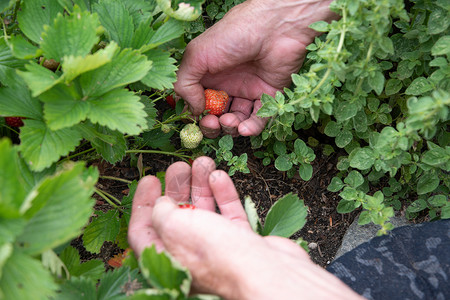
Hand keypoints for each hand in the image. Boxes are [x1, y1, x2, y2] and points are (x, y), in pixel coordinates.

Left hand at [128, 157, 361, 298]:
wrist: (267, 272)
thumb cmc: (216, 254)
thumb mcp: (175, 226)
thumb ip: (161, 212)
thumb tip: (162, 205)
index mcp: (166, 258)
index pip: (144, 231)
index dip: (142, 204)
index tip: (149, 180)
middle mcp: (190, 255)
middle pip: (176, 217)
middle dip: (176, 189)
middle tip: (178, 167)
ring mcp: (217, 248)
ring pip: (204, 212)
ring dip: (201, 185)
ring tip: (202, 162)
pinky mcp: (240, 242)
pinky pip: (228, 214)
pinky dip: (223, 194)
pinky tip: (219, 176)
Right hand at [174, 0, 337, 137]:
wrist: (275, 28)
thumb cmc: (234, 35)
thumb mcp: (198, 55)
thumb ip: (184, 84)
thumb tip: (191, 110)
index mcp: (210, 74)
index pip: (198, 101)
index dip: (195, 113)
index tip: (194, 119)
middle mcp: (229, 83)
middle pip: (216, 114)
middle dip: (211, 124)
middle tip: (211, 122)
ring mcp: (249, 91)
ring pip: (236, 119)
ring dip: (229, 127)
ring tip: (227, 122)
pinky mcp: (270, 96)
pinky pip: (259, 119)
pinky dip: (251, 128)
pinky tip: (243, 128)